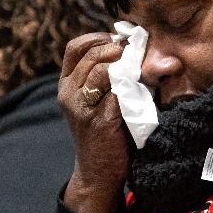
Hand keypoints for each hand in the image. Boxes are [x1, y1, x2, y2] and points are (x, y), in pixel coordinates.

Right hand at [58, 32, 129, 212]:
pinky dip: (134, 85)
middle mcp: (69, 93)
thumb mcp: (96, 100)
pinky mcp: (100, 121)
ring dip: (127, 65)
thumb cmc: (103, 132)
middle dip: (119, 49)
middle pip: (92, 54)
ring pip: (103, 70)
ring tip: (142, 70)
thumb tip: (135, 48)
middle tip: (139, 54)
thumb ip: (106, 76)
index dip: (100, 38)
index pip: (76, 47)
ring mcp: (82, 107)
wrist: (97, 173)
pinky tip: (145, 87)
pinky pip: (118, 92)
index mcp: (66, 84)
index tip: (121, 43)